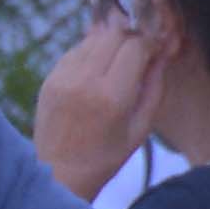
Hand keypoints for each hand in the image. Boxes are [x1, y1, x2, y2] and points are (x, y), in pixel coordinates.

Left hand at [31, 0, 173, 199]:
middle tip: (140, 53)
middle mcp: (84, 81)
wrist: (58, 173)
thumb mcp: (142, 126)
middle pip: (114, 34)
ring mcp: (62, 78)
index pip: (136, 45)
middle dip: (132, 38)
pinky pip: (75, 51)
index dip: (151, 43)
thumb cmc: (107, 155)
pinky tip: (97, 70)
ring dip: (111, 43)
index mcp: (111, 95)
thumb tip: (161, 53)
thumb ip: (154, 85)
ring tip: (119, 62)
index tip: (157, 51)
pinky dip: (91, 52)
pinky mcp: (49, 80)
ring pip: (93, 38)